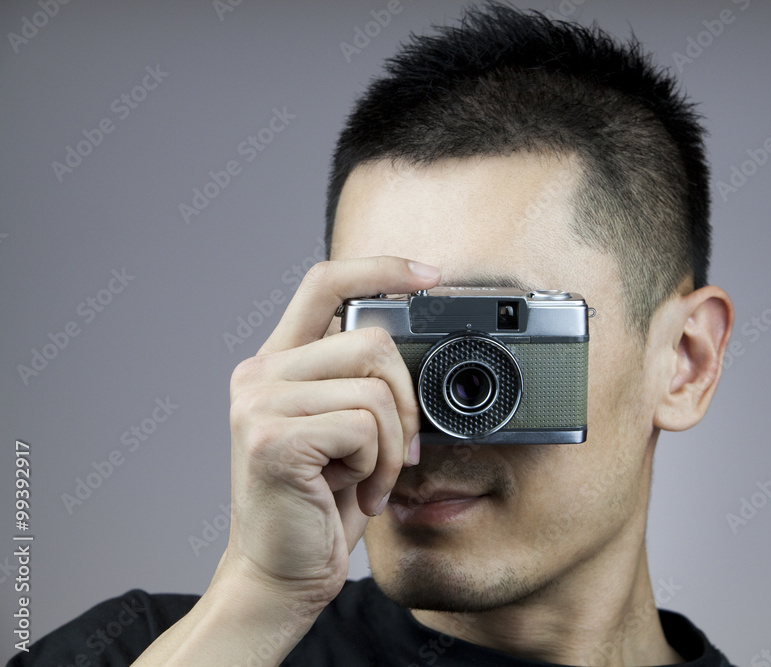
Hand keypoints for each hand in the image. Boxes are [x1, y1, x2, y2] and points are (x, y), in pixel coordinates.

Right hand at [219, 256, 439, 617]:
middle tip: (396, 449)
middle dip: (404, 400)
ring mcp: (259, 403)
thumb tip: (417, 349)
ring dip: (391, 444)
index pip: (325, 283)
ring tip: (369, 477)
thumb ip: (363, 384)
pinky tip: (354, 491)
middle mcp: (260, 374)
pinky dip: (377, 465)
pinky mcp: (272, 438)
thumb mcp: (345, 431)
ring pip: (373, 389)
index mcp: (279, 364)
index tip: (429, 276)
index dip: (380, 268)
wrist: (281, 574)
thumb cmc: (320, 504)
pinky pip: (363, 427)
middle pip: (370, 340)